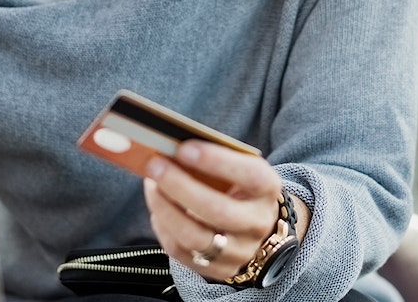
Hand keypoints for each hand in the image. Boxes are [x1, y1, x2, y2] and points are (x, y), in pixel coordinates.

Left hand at [143, 140, 294, 280]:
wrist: (256, 223)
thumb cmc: (239, 184)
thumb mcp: (238, 166)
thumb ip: (213, 158)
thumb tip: (171, 148)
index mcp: (267, 188)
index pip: (249, 175)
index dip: (215, 161)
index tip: (183, 148)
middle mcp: (257, 222)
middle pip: (217, 210)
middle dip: (180, 186)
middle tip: (155, 165)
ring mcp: (239, 251)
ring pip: (195, 236)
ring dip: (166, 209)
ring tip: (151, 185)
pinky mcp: (218, 269)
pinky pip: (182, 253)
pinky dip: (163, 228)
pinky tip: (157, 208)